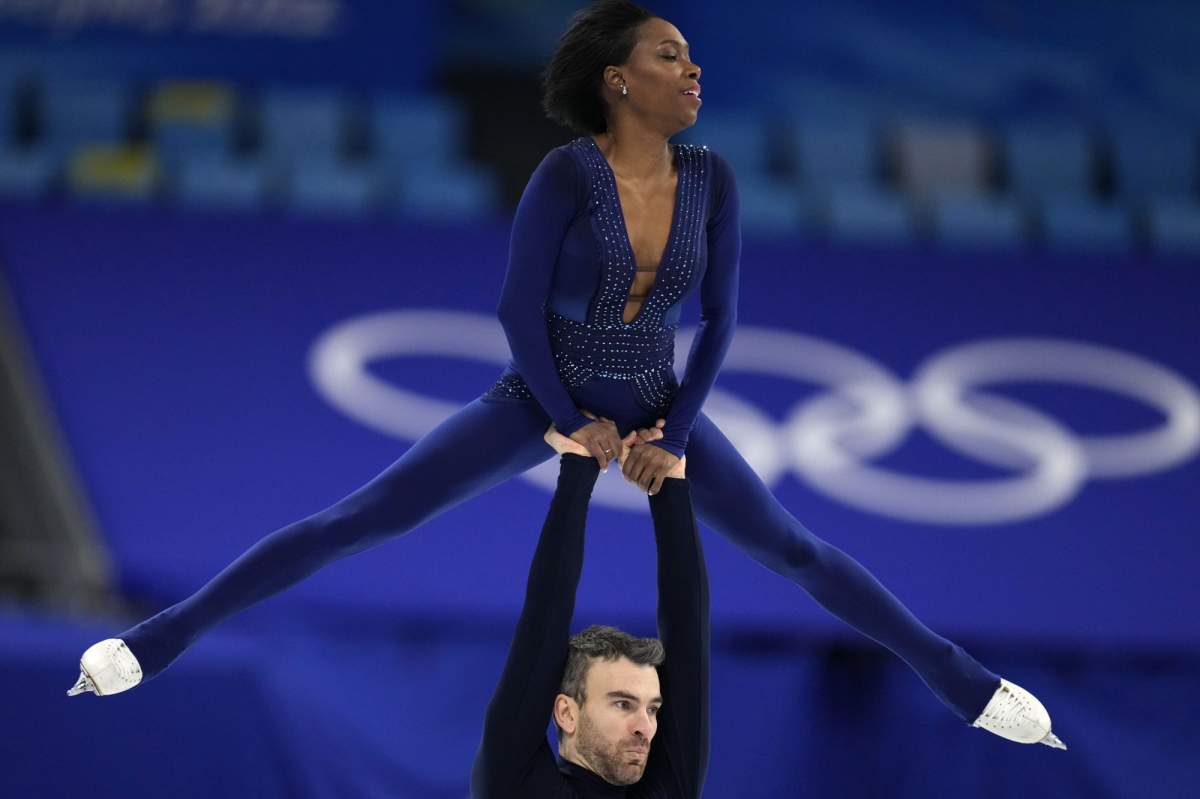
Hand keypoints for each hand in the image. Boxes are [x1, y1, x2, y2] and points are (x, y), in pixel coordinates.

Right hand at [545, 417, 659, 459]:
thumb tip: (632, 434)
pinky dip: (603, 464)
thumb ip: (614, 429)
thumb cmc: (588, 423)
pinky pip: (600, 456)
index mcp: (611, 427)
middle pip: (616, 450)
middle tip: (609, 462)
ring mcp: (600, 437)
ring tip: (605, 465)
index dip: (618, 452)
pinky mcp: (591, 443)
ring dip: (608, 462)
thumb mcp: (604, 423)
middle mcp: (607, 432)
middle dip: (613, 458)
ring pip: (609, 454)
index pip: (620, 444)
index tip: (616, 457)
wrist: (573, 421)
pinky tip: (603, 469)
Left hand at [622, 438, 682, 493]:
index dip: (627, 477)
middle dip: (636, 484)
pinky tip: (652, 491)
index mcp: (636, 450)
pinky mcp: (664, 467)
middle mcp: (644, 456)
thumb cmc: (655, 443)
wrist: (675, 440)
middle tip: (639, 485)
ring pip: (643, 482)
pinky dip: (653, 490)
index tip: (631, 480)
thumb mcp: (641, 442)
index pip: (626, 469)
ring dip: (643, 488)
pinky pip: (655, 484)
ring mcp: (654, 462)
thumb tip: (621, 455)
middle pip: (634, 477)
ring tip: (645, 489)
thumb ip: (627, 446)